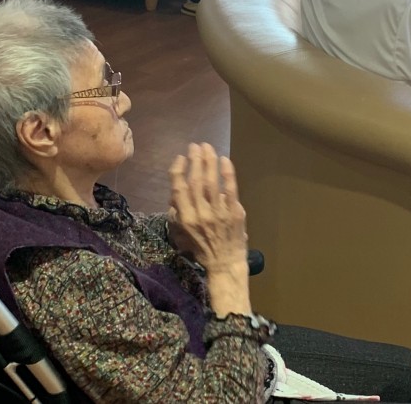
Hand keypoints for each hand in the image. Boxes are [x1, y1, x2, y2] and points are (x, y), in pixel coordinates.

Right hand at [168, 144, 248, 274]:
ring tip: (207, 148)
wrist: (225, 264)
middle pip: (195, 181)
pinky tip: (224, 160)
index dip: (178, 171)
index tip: (180, 158)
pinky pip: (230, 189)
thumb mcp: (182, 234)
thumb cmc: (202, 249)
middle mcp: (200, 214)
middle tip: (195, 146)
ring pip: (212, 182)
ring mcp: (218, 213)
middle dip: (194, 160)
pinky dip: (227, 173)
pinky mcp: (234, 212)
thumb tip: (176, 193)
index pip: (178, 189)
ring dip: (209, 161)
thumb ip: (178, 213)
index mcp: (185, 219)